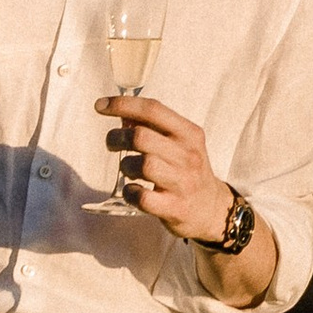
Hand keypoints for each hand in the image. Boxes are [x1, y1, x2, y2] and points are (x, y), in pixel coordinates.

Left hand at [106, 96, 231, 244]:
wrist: (211, 208)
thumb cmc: (188, 171)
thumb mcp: (182, 143)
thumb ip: (156, 127)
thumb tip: (123, 113)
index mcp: (189, 134)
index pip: (153, 110)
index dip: (123, 105)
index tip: (101, 105)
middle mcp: (188, 155)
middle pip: (142, 137)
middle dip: (117, 137)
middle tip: (112, 143)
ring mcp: (182, 182)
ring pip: (142, 165)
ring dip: (125, 165)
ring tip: (128, 168)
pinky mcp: (175, 207)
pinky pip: (142, 197)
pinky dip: (130, 193)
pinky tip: (132, 191)